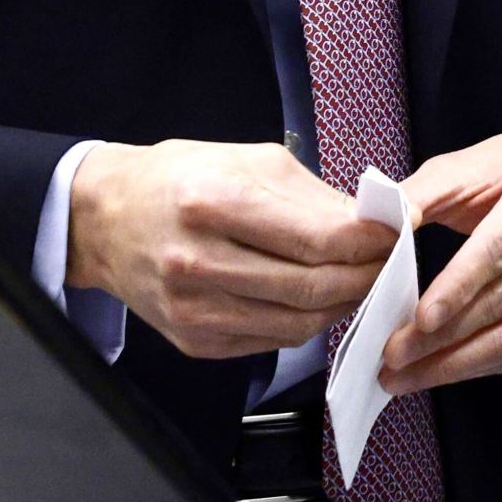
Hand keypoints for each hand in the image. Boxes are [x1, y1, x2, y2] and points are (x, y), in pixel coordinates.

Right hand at [66, 139, 395, 362]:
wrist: (104, 220)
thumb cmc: (177, 179)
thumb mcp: (246, 160)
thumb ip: (312, 196)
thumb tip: (371, 222)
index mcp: (212, 204)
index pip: (317, 240)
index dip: (369, 242)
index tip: (398, 233)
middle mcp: (198, 263)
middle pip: (314, 288)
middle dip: (365, 276)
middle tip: (390, 262)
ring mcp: (194, 310)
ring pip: (299, 324)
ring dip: (342, 305)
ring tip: (361, 281)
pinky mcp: (194, 341)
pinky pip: (270, 340)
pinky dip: (305, 322)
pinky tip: (317, 300)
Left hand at [381, 130, 501, 391]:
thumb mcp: (468, 165)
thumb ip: (422, 194)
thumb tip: (380, 229)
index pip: (498, 248)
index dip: (457, 288)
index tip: (419, 322)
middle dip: (444, 336)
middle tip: (394, 357)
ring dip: (458, 362)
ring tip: (408, 375)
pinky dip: (482, 364)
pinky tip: (444, 368)